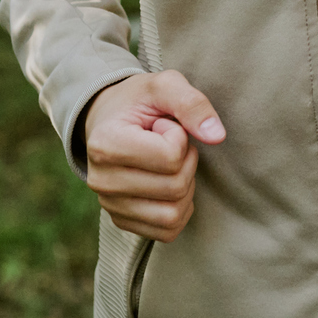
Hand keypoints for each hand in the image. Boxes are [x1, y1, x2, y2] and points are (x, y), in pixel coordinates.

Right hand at [83, 70, 225, 241]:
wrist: (109, 120)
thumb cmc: (139, 102)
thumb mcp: (164, 86)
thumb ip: (192, 103)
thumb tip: (216, 136)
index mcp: (105, 144)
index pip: (170, 157)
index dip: (179, 136)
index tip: (162, 125)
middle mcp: (101, 181)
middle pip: (175, 187)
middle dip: (186, 161)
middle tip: (169, 142)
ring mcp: (109, 205)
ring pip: (173, 214)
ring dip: (185, 186)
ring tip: (168, 163)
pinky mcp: (121, 221)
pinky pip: (168, 231)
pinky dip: (180, 209)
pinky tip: (169, 184)